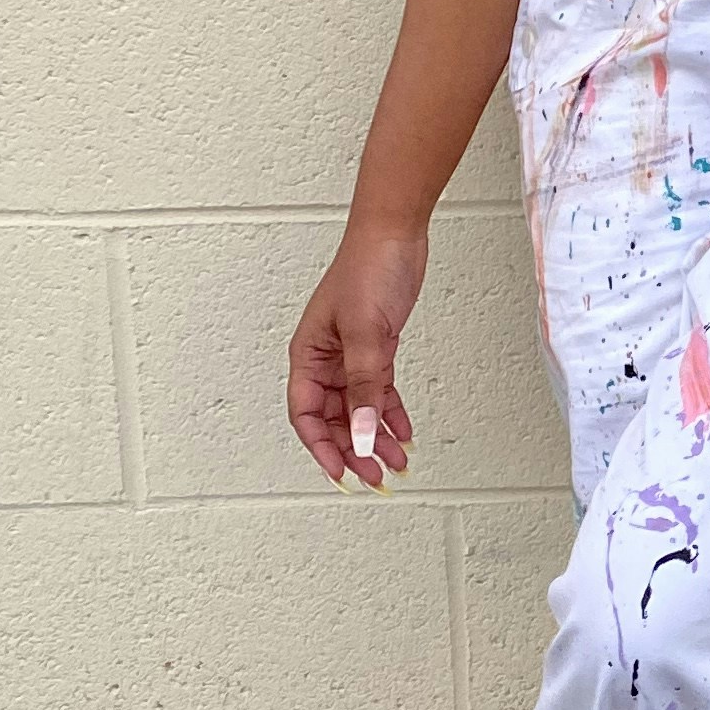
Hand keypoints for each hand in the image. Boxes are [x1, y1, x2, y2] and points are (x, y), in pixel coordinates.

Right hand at [288, 224, 427, 489]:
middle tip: (376, 476)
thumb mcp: (367, 334)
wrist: (395, 234)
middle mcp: (325, 359)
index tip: (343, 473)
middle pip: (334, 419)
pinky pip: (378, 391)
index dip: (323, 448)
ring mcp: (350, 354)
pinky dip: (390, 413)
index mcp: (308, 355)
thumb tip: (363, 433)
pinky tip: (403, 432)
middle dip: (354, 449)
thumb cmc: (368, 268)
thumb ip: (366, 387)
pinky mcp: (376, 348)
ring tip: (395, 462)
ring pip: (359, 409)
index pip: (306, 415)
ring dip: (375, 436)